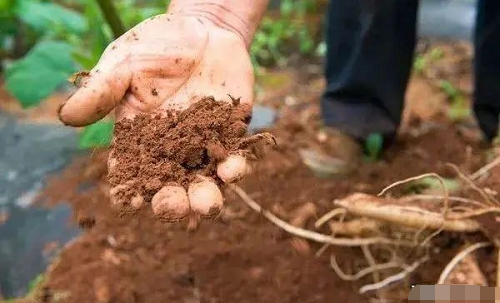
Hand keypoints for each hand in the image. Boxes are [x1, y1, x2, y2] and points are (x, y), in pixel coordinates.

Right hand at [58, 13, 253, 219]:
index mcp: (137, 140)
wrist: (202, 30)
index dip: (129, 192)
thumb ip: (101, 90)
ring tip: (206, 204)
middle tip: (172, 206)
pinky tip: (232, 169)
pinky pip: (232, 160)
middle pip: (169, 189)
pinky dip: (234, 168)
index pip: (129, 174)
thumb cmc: (155, 47)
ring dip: (206, 199)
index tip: (131, 201)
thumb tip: (65, 115)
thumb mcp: (123, 63)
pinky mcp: (229, 137)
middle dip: (171, 204)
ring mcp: (202, 147)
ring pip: (203, 184)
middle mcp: (170, 152)